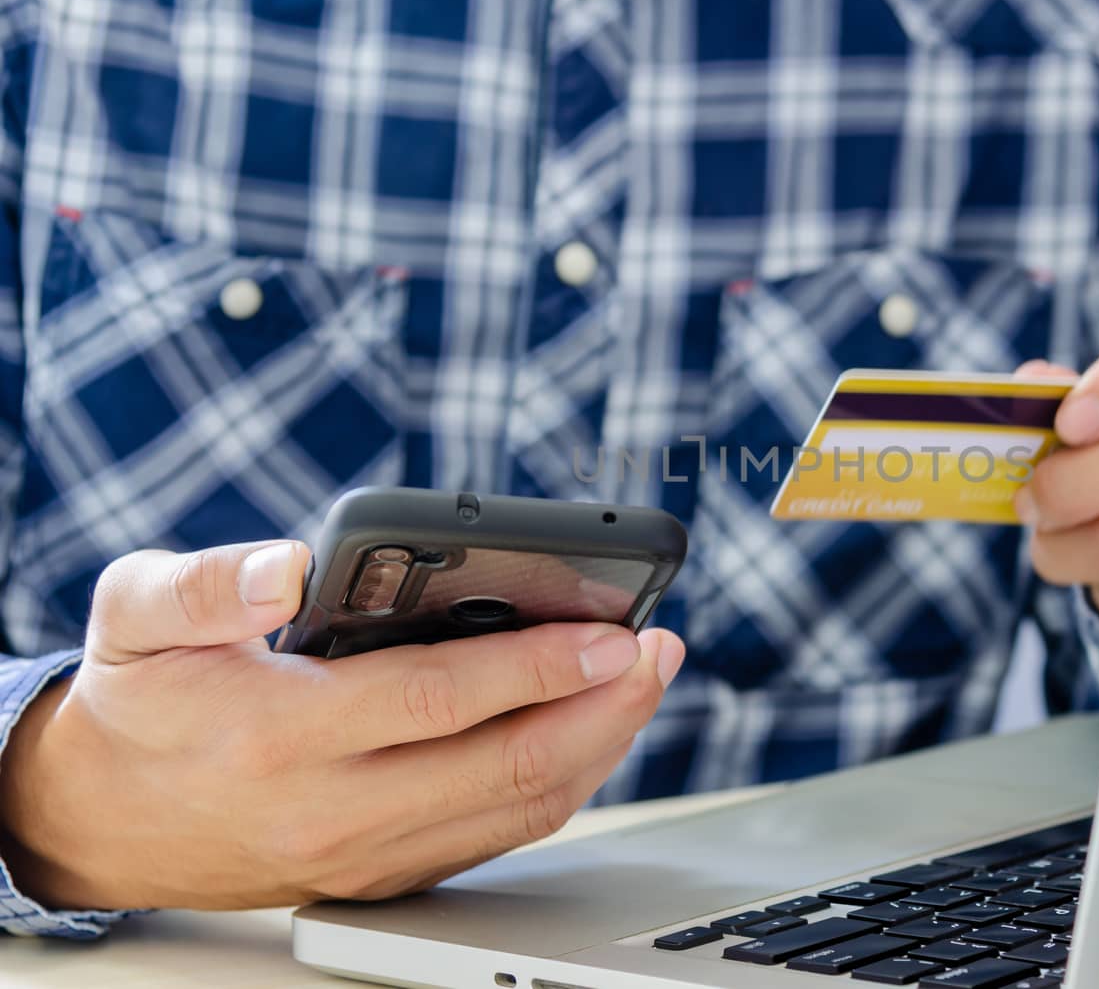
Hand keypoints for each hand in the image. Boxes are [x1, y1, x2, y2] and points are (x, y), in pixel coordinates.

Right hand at [0, 540, 682, 910]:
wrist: (100, 820)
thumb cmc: (139, 701)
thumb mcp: (137, 616)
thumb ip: (206, 583)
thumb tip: (287, 565)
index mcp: (284, 732)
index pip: (439, 700)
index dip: (536, 664)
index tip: (609, 628)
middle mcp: (337, 807)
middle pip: (508, 766)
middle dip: (603, 705)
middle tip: (658, 648)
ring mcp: (369, 852)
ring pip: (520, 809)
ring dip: (600, 744)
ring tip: (645, 679)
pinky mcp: (388, 873)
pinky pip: (500, 833)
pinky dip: (562, 781)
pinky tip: (593, 729)